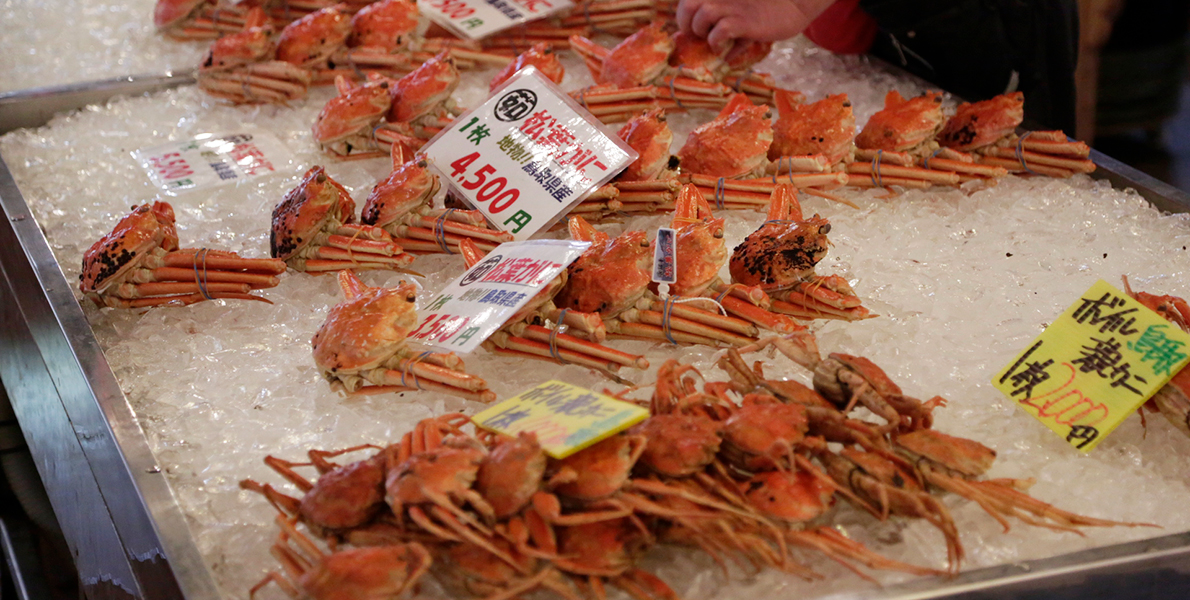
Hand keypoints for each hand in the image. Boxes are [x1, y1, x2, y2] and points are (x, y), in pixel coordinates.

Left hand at [676, 0, 836, 50]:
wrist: (794, 5)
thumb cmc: (763, 8)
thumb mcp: (736, 7)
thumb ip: (714, 16)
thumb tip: (681, 37)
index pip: (687, 0)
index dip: (683, 18)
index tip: (690, 30)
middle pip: (688, 5)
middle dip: (686, 25)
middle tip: (698, 36)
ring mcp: (734, 6)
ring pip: (702, 16)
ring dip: (702, 33)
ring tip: (713, 42)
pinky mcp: (745, 21)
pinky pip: (720, 33)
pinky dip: (717, 45)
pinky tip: (726, 53)